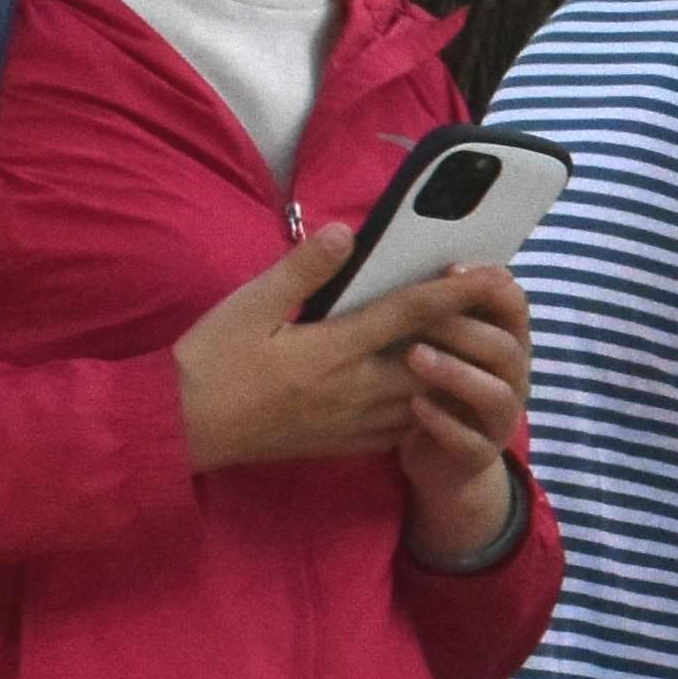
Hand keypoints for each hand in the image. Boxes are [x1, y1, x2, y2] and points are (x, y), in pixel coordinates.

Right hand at [177, 238, 512, 476]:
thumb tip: (346, 233)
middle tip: (496, 314)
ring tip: (477, 350)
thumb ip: (302, 271)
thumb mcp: (248, 305)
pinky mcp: (344, 445)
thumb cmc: (210, 362)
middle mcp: (354, 390)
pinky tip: (434, 395)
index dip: (455, 292)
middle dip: (469, 337)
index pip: (410, 315)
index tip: (493, 275)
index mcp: (334, 350)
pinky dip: (428, 410)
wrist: (181, 428)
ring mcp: (352, 423)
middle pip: (434, 362)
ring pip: (426, 401)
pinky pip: (404, 430)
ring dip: (455, 375)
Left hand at [386, 266, 534, 561]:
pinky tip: (414, 407)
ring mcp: (499, 418)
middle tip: (423, 314)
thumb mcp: (434, 340)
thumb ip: (430, 305)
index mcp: (503, 339)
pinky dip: (443, 423)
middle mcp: (511, 377)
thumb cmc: (430, 382)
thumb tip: (391, 260)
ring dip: (457, 373)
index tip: (451, 268)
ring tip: (415, 357)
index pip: (514, 303)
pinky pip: (469, 441)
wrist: (440, 457)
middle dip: (466, 328)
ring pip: (494, 394)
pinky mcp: (479, 454)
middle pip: (505, 347)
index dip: (488, 285)